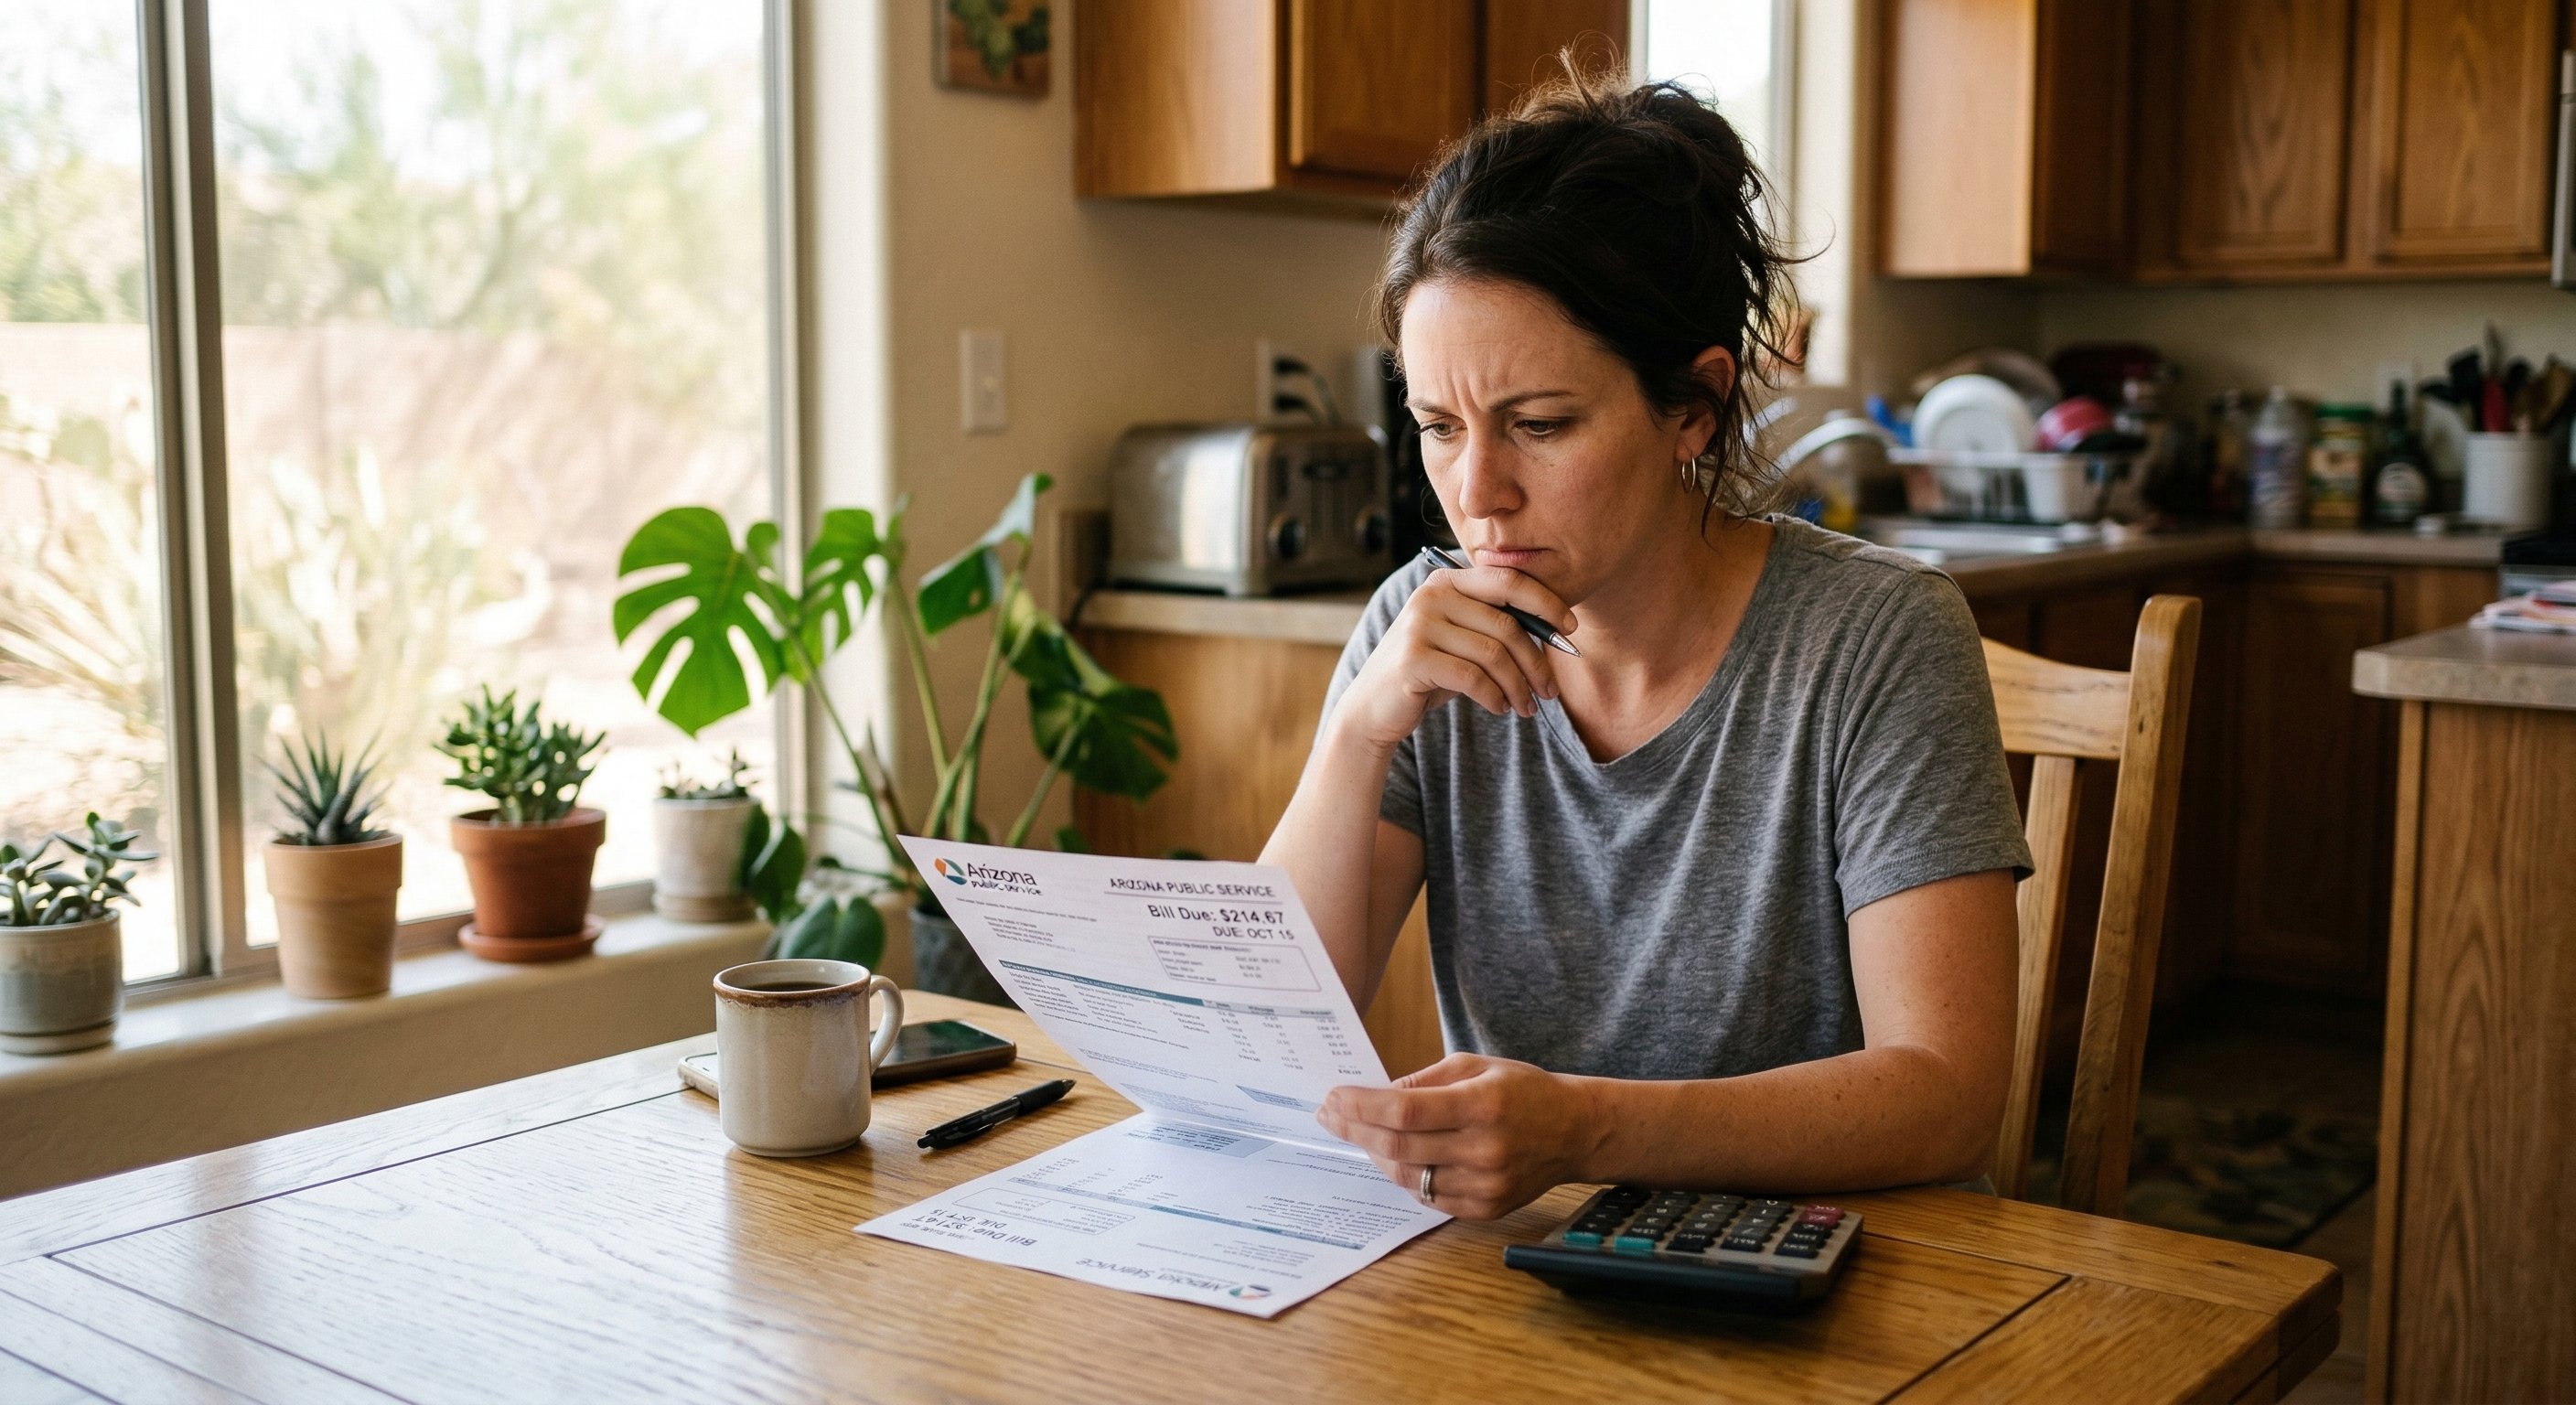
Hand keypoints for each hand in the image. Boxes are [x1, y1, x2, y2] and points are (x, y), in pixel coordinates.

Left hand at [1316, 1053, 1602, 1219]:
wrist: (1575, 1131)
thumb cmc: (1523, 1091)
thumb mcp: (1476, 1065)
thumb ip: (1425, 1081)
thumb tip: (1378, 1096)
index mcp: (1482, 1104)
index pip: (1405, 1110)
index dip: (1362, 1106)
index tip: (1334, 1098)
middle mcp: (1484, 1149)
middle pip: (1399, 1147)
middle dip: (1355, 1129)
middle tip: (1331, 1115)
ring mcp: (1486, 1184)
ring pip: (1408, 1177)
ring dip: (1374, 1155)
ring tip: (1359, 1134)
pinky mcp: (1486, 1208)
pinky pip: (1428, 1197)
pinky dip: (1405, 1176)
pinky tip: (1393, 1157)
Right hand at [1329, 566, 1575, 752]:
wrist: (1375, 706)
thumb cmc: (1430, 672)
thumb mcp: (1463, 640)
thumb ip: (1496, 624)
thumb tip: (1557, 629)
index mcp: (1447, 581)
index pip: (1508, 580)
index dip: (1546, 602)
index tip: (1569, 630)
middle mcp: (1431, 595)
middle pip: (1506, 624)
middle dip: (1536, 661)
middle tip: (1550, 691)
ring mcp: (1419, 625)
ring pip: (1493, 654)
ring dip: (1519, 686)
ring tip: (1527, 707)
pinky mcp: (1413, 658)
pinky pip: (1473, 678)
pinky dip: (1495, 696)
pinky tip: (1501, 708)